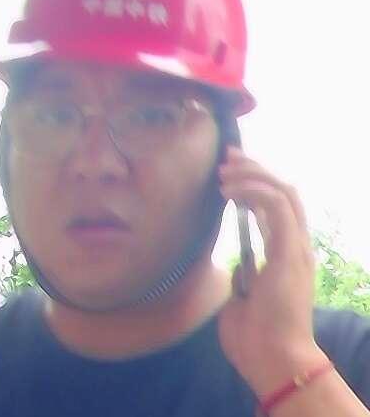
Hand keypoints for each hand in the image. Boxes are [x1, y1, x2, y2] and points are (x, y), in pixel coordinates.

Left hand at [217, 147, 325, 395]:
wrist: (272, 362)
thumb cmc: (255, 335)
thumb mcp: (245, 296)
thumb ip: (245, 275)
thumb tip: (237, 263)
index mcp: (285, 254)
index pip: (275, 206)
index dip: (254, 183)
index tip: (228, 171)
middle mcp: (295, 245)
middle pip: (282, 191)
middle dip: (254, 168)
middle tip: (227, 156)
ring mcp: (296, 247)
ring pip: (282, 192)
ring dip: (252, 175)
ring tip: (223, 170)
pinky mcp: (290, 251)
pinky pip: (276, 207)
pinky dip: (253, 191)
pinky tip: (229, 191)